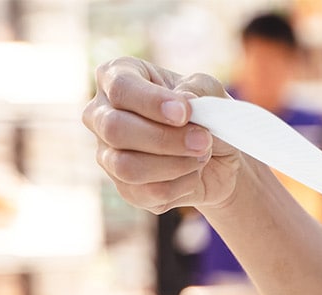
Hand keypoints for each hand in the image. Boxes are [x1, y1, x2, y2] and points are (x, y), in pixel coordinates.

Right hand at [82, 57, 244, 212]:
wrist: (220, 156)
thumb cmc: (206, 112)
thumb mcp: (210, 91)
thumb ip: (198, 89)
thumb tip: (184, 100)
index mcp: (118, 75)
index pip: (120, 87)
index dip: (152, 102)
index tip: (185, 113)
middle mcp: (102, 114)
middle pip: (114, 129)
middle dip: (164, 139)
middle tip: (203, 140)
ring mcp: (108, 154)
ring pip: (126, 166)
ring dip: (174, 164)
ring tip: (201, 155)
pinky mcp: (124, 187)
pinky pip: (145, 192)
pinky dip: (179, 185)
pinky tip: (193, 174)